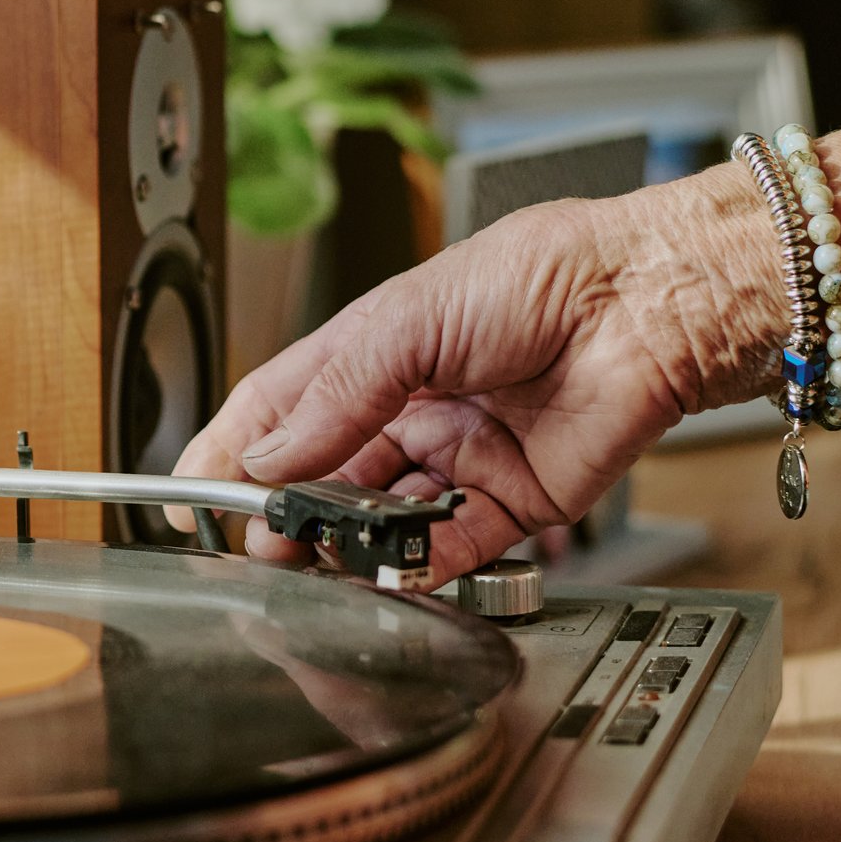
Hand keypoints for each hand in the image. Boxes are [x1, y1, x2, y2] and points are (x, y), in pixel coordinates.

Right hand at [176, 171, 781, 583]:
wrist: (651, 301)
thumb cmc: (544, 274)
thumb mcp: (406, 319)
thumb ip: (333, 395)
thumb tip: (267, 456)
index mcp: (376, 353)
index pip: (282, 411)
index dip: (231, 453)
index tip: (189, 498)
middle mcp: (414, 408)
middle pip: (326, 475)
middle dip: (286, 511)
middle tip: (259, 540)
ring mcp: (462, 456)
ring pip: (383, 519)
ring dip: (347, 542)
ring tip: (317, 554)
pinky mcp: (517, 501)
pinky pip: (455, 547)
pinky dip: (420, 563)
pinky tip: (393, 567)